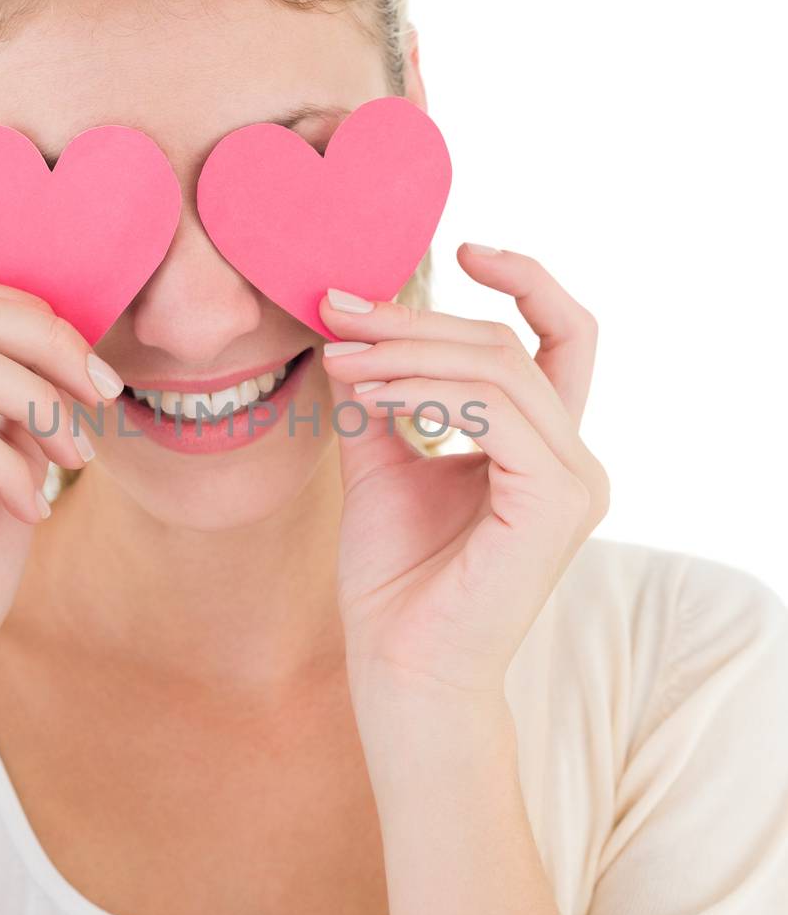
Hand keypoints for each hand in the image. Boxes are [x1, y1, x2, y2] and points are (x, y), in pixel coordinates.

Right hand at [0, 271, 109, 737]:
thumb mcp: (6, 472)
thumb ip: (19, 407)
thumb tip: (67, 346)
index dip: (37, 320)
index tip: (97, 377)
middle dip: (47, 342)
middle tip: (102, 396)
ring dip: (38, 398)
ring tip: (75, 458)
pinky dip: (9, 466)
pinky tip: (31, 509)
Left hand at [320, 243, 609, 719]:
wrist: (399, 669)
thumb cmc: (395, 580)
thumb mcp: (381, 465)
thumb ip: (381, 396)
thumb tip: (352, 321)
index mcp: (547, 449)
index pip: (563, 338)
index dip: (527, 281)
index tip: (462, 246)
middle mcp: (576, 461)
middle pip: (507, 344)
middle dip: (416, 319)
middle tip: (338, 310)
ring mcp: (576, 482)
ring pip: (498, 369)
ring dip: (407, 352)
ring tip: (338, 357)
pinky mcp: (556, 503)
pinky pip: (493, 411)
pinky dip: (424, 390)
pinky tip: (368, 392)